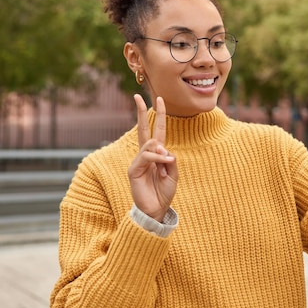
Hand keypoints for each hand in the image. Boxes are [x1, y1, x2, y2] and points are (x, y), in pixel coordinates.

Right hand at [128, 94, 177, 221]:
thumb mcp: (174, 173)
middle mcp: (145, 155)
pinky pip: (146, 157)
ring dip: (161, 152)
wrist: (156, 210)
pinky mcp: (133, 170)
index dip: (158, 115)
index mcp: (156, 154)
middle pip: (143, 129)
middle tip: (137, 96)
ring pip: (149, 145)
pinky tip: (162, 164)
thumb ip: (170, 159)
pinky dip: (156, 158)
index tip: (160, 100)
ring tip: (167, 164)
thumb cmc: (164, 192)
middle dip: (140, 112)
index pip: (156, 131)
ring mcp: (138, 161)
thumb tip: (162, 148)